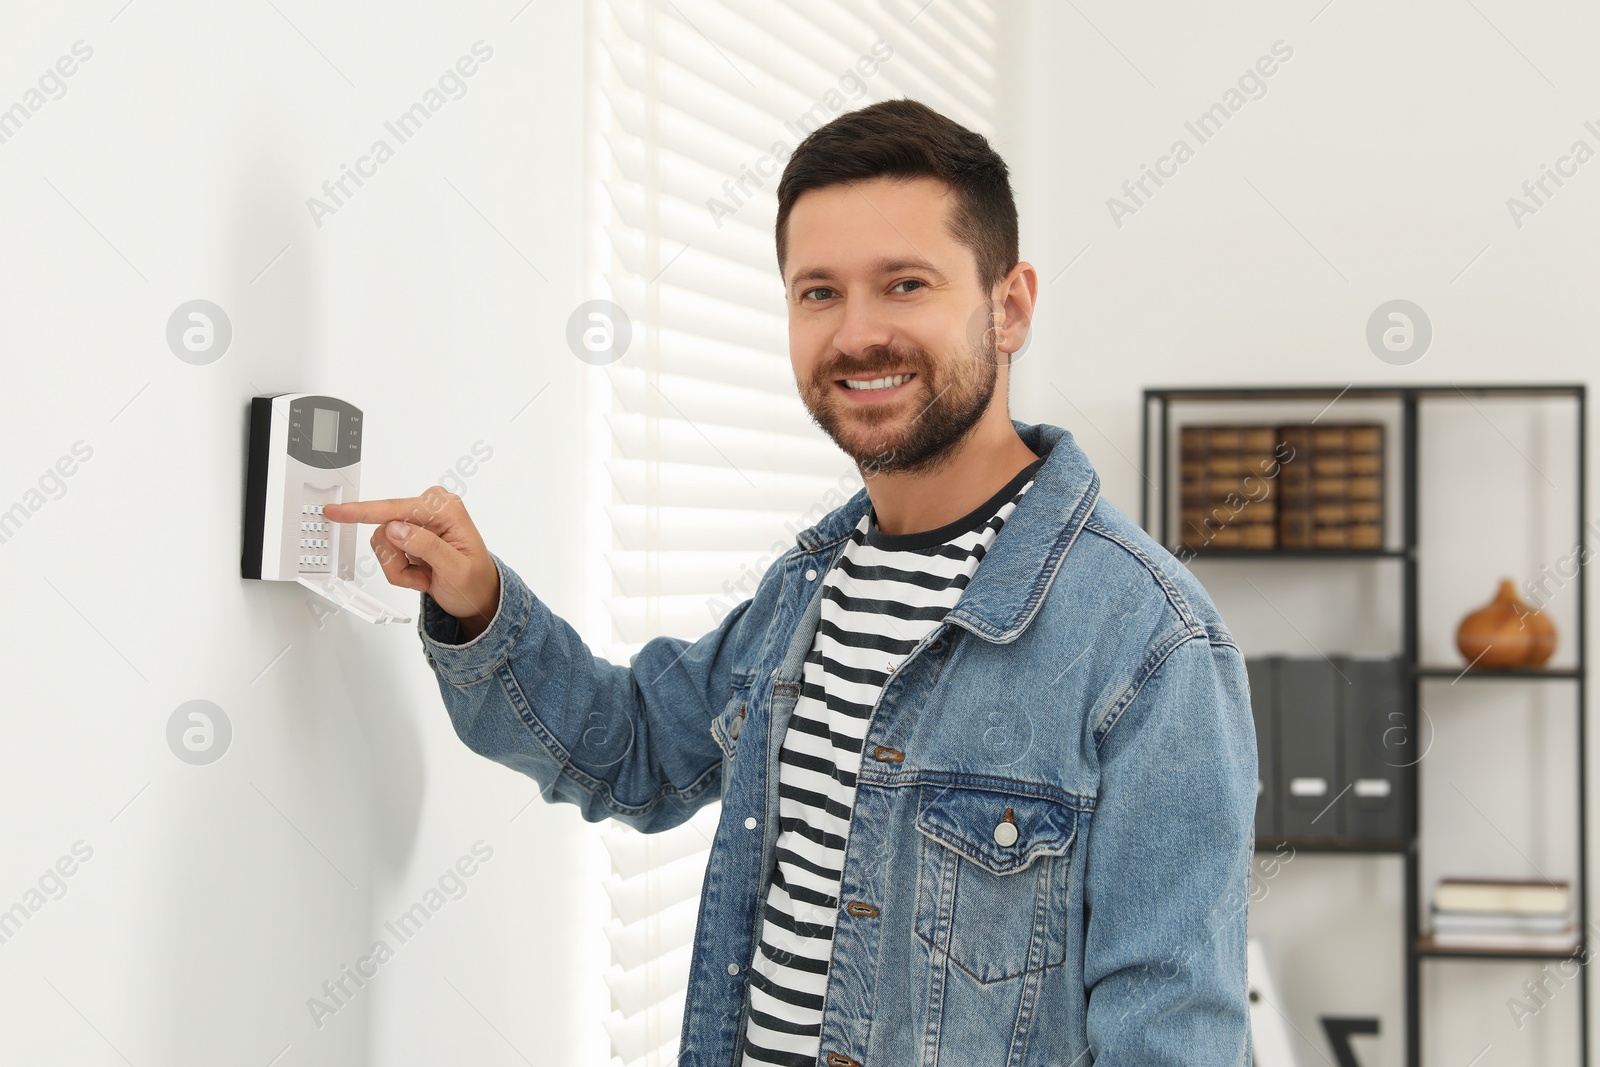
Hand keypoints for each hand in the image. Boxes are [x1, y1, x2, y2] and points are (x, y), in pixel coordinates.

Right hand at [323, 487, 499, 634]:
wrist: (477, 596)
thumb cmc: (474, 582)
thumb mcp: (456, 569)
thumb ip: (427, 546)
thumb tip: (397, 528)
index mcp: (446, 509)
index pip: (397, 508)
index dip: (364, 511)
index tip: (336, 511)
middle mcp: (431, 508)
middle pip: (385, 528)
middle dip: (398, 562)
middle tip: (422, 578)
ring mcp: (418, 520)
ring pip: (382, 542)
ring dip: (398, 568)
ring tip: (424, 577)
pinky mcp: (408, 533)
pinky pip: (385, 551)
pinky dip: (399, 570)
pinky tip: (421, 574)